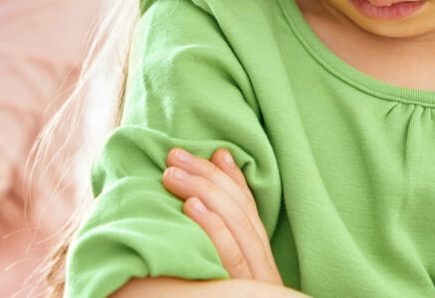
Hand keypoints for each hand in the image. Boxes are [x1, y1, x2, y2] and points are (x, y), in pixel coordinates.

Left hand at [162, 147, 282, 284]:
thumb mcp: (220, 263)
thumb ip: (218, 229)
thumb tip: (203, 184)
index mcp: (259, 259)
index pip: (250, 209)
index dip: (234, 177)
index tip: (216, 151)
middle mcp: (262, 267)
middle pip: (241, 210)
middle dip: (209, 175)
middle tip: (175, 157)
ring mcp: (253, 281)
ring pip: (238, 225)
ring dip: (203, 190)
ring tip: (172, 174)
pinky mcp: (239, 291)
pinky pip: (231, 256)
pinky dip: (212, 226)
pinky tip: (190, 205)